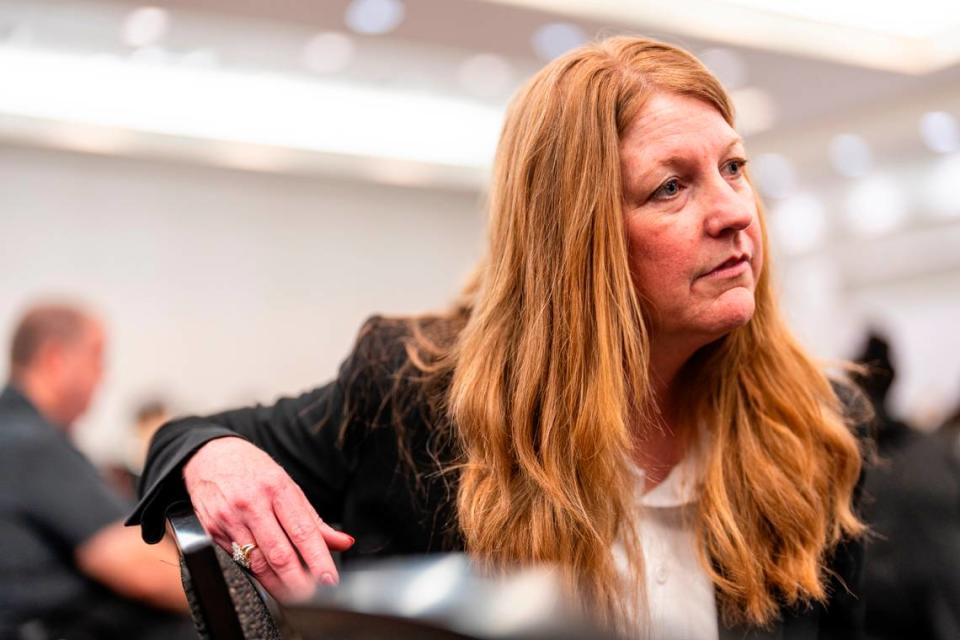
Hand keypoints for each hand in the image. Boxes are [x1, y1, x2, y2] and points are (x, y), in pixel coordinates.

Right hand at [183, 437, 353, 600]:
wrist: (210, 457)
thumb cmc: (254, 472)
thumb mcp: (288, 487)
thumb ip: (315, 521)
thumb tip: (343, 542)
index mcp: (277, 488)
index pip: (302, 531)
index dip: (318, 560)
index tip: (329, 580)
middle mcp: (252, 504)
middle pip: (279, 553)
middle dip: (299, 582)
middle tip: (315, 598)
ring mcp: (229, 519)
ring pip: (257, 563)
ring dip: (279, 585)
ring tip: (296, 597)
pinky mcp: (212, 532)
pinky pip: (239, 562)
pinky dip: (258, 576)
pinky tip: (271, 583)